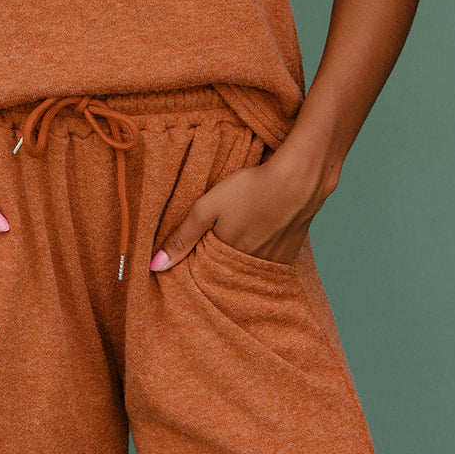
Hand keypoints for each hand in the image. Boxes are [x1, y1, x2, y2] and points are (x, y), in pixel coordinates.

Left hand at [148, 148, 337, 272]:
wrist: (301, 178)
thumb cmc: (251, 189)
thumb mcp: (208, 207)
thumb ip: (182, 237)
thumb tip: (154, 266)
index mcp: (228, 260)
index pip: (204, 275)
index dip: (194, 267)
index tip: (185, 261)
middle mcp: (251, 268)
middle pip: (226, 274)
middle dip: (215, 267)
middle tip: (207, 249)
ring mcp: (273, 262)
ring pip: (247, 269)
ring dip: (237, 261)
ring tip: (233, 240)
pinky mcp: (290, 253)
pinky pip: (267, 262)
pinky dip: (258, 255)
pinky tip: (256, 237)